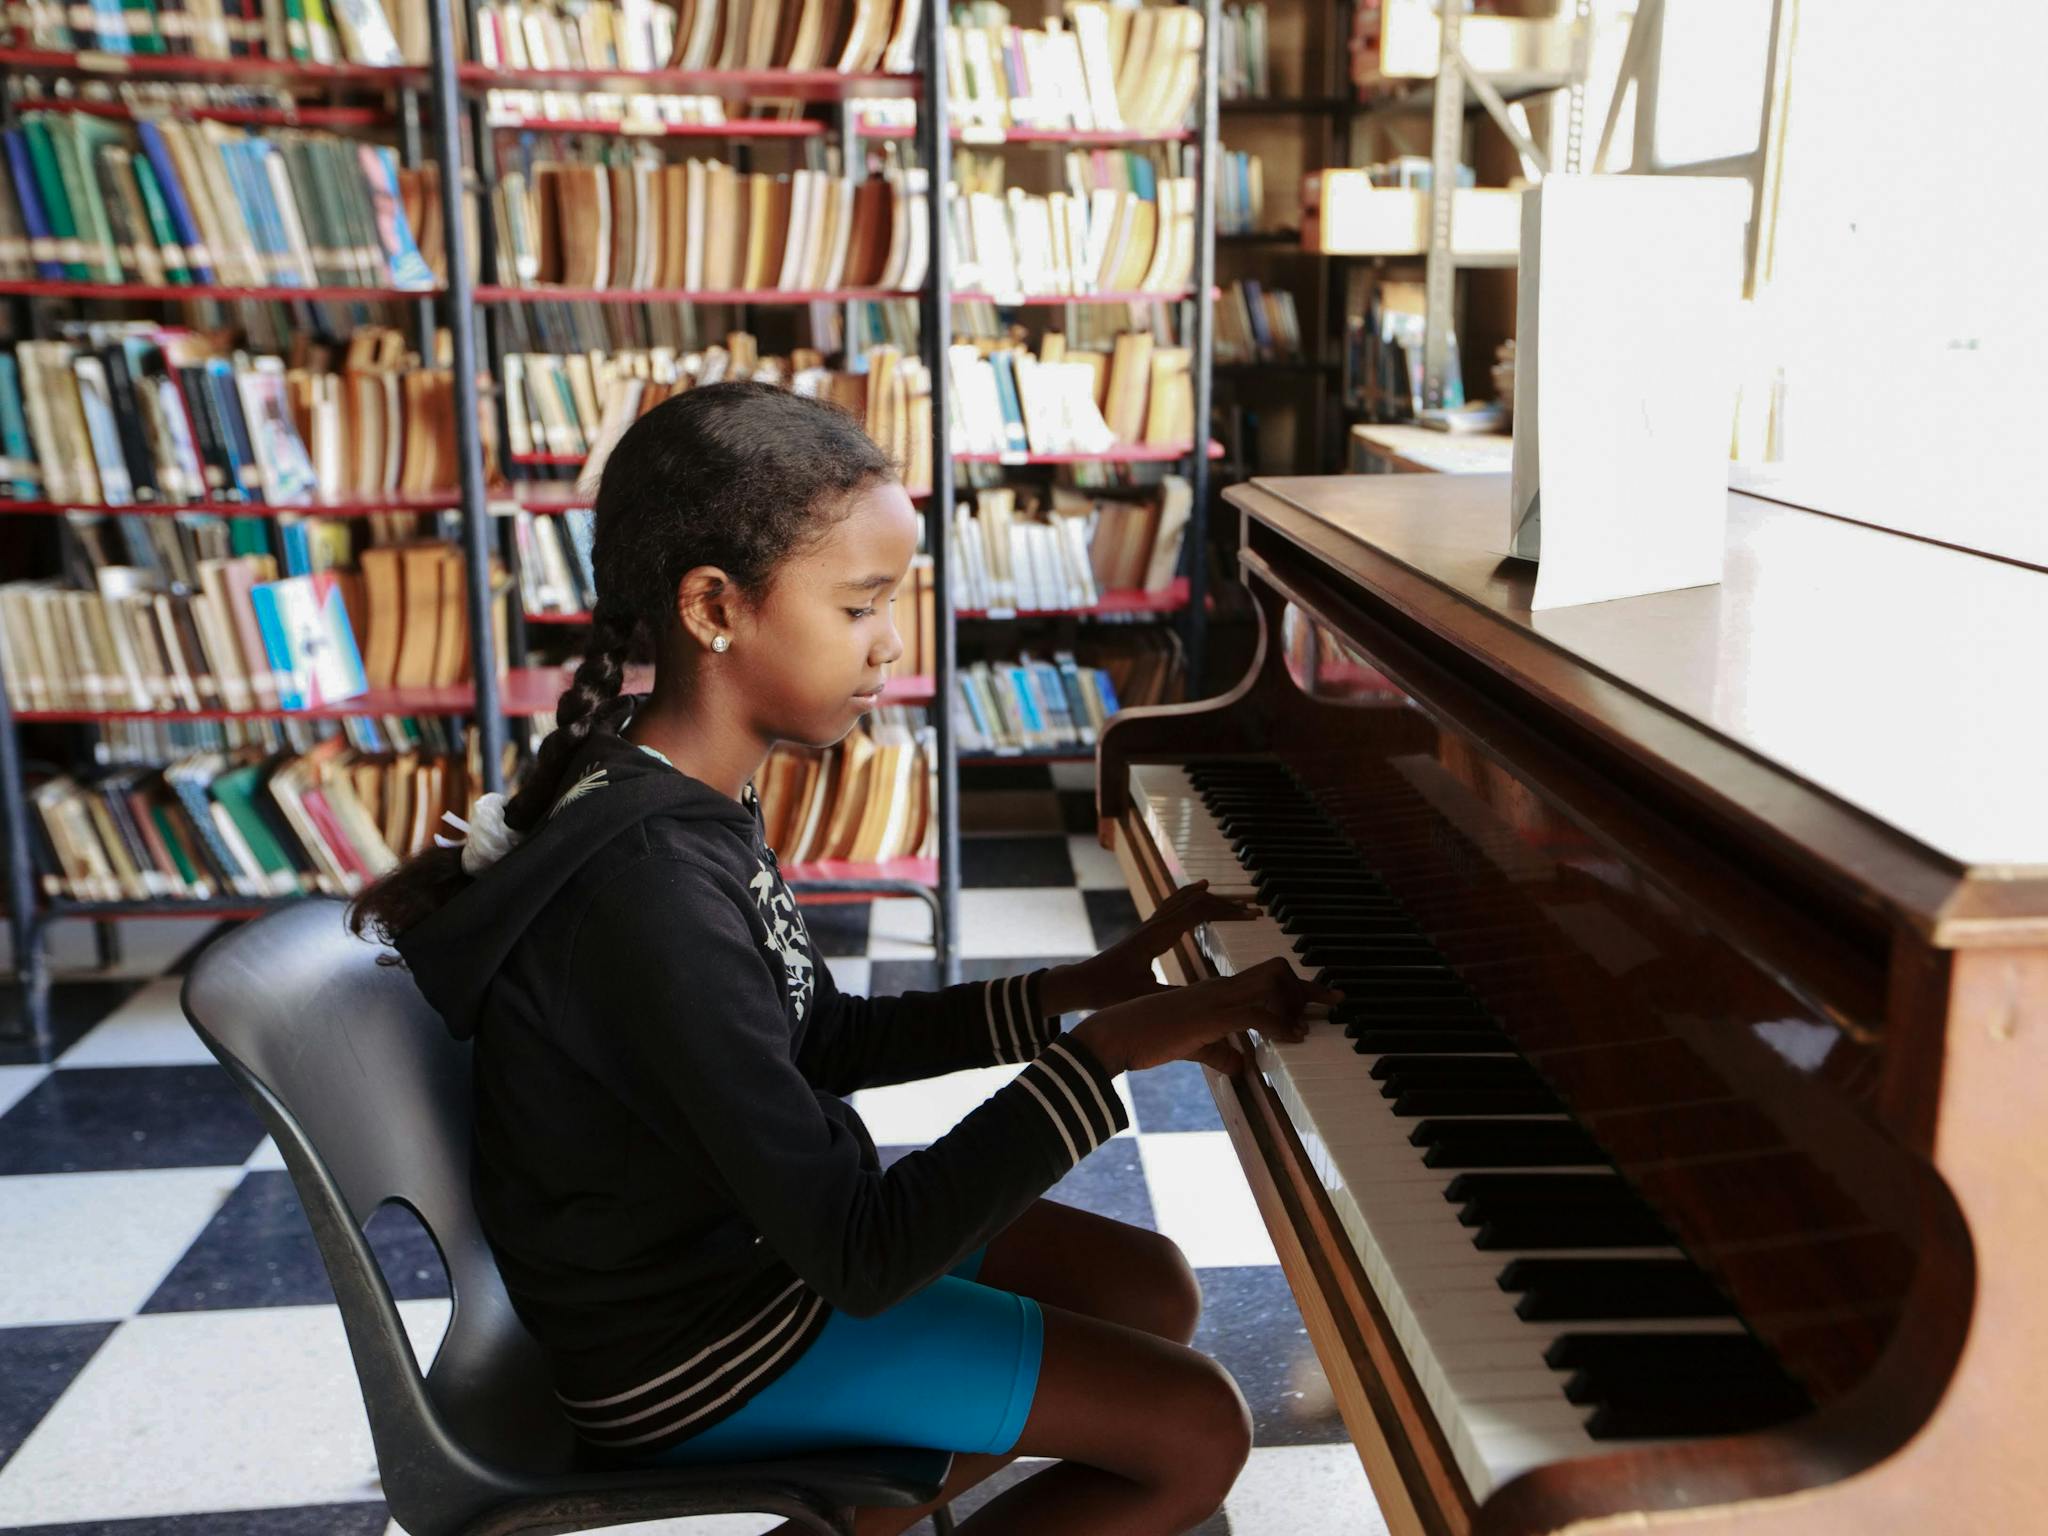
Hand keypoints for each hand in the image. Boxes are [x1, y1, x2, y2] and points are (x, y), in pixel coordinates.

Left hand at [1041, 879, 1261, 1016]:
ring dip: (1213, 898)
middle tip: (1255, 911)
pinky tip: (1200, 893)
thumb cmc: (1108, 992)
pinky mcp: (1146, 932)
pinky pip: (1174, 904)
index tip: (1252, 917)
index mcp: (1157, 936)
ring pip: (1185, 900)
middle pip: (1196, 901)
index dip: (1228, 912)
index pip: (1199, 912)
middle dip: (1228, 904)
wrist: (1079, 985)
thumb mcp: (1144, 998)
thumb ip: (1176, 999)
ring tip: (1236, 901)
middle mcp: (1155, 924)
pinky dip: (1192, 896)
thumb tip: (1212, 1002)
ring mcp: (1149, 926)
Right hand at [1070, 957, 1344, 1078]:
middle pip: (1276, 971)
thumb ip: (1217, 1053)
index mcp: (1215, 991)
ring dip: (1297, 1004)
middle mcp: (1220, 986)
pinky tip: (1292, 1039)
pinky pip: (1257, 1012)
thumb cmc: (1145, 1038)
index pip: (1264, 979)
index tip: (1323, 998)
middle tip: (1335, 1000)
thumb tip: (1240, 1067)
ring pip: (1271, 984)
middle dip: (1309, 986)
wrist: (1114, 1034)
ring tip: (1309, 1026)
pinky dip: (1281, 1024)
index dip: (1297, 987)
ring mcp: (1216, 997)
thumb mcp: (1191, 1049)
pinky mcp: (1211, 1014)